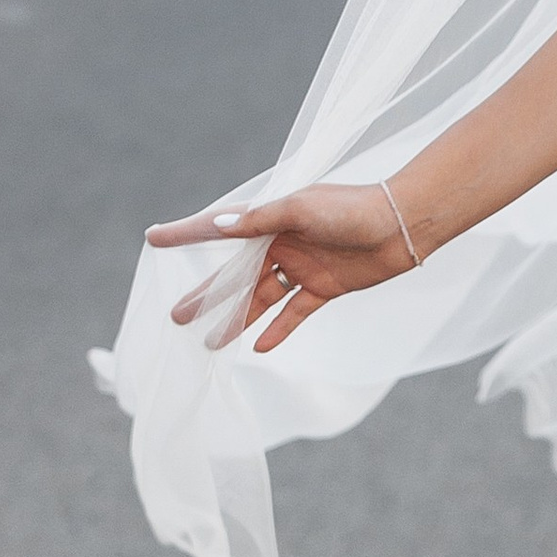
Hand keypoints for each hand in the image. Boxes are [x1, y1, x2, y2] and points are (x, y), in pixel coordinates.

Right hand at [147, 182, 415, 354]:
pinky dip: (278, 329)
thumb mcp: (303, 209)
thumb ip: (262, 220)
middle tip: (176, 317)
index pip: (220, 227)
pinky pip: (295, 313)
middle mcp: (283, 242)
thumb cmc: (352, 208)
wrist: (403, 224)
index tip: (152, 238)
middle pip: (236, 274)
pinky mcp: (325, 287)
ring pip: (261, 298)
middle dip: (207, 295)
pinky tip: (259, 347)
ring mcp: (303, 266)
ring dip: (237, 320)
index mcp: (273, 217)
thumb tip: (219, 224)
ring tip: (210, 343)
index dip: (186, 234)